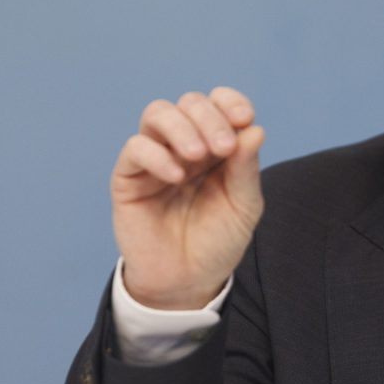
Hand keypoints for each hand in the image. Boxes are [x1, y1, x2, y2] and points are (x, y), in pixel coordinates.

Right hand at [111, 87, 264, 309]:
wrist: (188, 282)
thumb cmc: (217, 241)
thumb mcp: (244, 205)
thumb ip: (246, 168)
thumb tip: (254, 129)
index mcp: (216, 144)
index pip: (218, 102)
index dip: (231, 102)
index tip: (245, 119)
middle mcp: (185, 144)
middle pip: (190, 102)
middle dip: (210, 117)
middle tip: (223, 148)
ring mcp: (156, 158)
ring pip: (158, 113)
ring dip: (182, 127)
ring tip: (199, 155)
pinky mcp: (129, 178)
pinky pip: (135, 148)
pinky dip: (157, 154)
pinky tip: (176, 176)